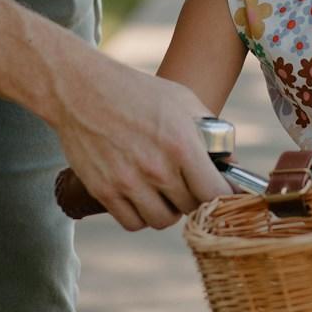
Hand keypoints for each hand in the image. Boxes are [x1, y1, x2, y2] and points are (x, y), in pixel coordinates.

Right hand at [50, 53, 232, 231]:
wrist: (79, 89)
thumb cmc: (136, 92)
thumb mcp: (183, 100)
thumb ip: (212, 132)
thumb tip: (232, 166)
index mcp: (181, 145)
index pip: (215, 193)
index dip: (222, 196)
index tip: (219, 191)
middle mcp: (156, 168)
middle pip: (190, 208)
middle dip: (194, 197)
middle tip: (187, 183)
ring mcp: (128, 183)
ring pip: (162, 221)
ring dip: (167, 210)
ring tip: (164, 192)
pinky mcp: (103, 191)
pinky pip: (132, 223)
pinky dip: (140, 215)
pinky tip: (141, 197)